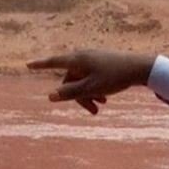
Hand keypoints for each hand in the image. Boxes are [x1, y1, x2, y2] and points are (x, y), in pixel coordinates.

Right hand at [27, 50, 155, 114]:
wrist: (140, 68)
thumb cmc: (114, 77)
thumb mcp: (91, 88)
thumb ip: (70, 93)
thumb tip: (50, 96)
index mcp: (77, 60)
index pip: (54, 62)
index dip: (40, 65)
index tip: (28, 65)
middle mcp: (83, 56)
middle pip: (70, 79)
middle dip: (78, 96)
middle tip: (93, 112)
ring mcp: (93, 59)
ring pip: (82, 80)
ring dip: (88, 94)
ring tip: (101, 106)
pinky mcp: (103, 62)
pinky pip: (91, 77)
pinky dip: (95, 88)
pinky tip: (105, 99)